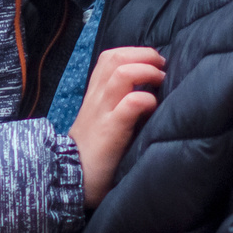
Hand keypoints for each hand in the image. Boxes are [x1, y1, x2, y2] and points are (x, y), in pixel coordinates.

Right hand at [69, 45, 164, 205]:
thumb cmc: (92, 154)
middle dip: (144, 55)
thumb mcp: (100, 121)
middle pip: (115, 58)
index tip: (152, 62)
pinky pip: (131, 103)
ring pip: (122, 73)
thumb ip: (116, 105)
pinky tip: (152, 106)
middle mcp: (96, 98)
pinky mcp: (111, 130)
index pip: (108, 58)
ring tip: (160, 80)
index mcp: (94, 95)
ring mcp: (102, 112)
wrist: (72, 180)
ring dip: (147, 71)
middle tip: (161, 66)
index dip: (134, 52)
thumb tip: (147, 95)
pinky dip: (146, 99)